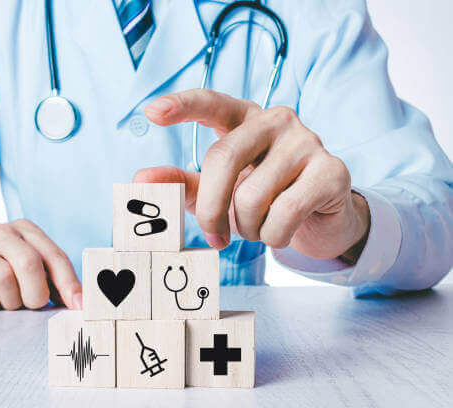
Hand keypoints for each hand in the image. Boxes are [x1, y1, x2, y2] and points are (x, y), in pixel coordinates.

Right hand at [0, 220, 81, 310]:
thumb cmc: (0, 266)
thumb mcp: (28, 265)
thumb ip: (54, 280)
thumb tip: (80, 301)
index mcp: (25, 230)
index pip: (54, 255)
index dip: (68, 282)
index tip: (78, 306)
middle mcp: (0, 233)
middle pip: (28, 263)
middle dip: (36, 293)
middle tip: (33, 305)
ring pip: (3, 278)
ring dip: (11, 301)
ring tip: (7, 301)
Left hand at [140, 89, 369, 261]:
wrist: (317, 219)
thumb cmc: (261, 198)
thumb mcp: (218, 190)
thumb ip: (183, 183)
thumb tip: (141, 179)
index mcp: (245, 118)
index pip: (212, 102)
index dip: (182, 105)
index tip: (151, 112)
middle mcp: (277, 120)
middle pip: (223, 159)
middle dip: (211, 209)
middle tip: (215, 238)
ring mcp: (308, 142)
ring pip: (253, 196)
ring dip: (248, 228)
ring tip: (257, 228)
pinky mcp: (332, 171)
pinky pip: (286, 213)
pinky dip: (274, 236)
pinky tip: (279, 232)